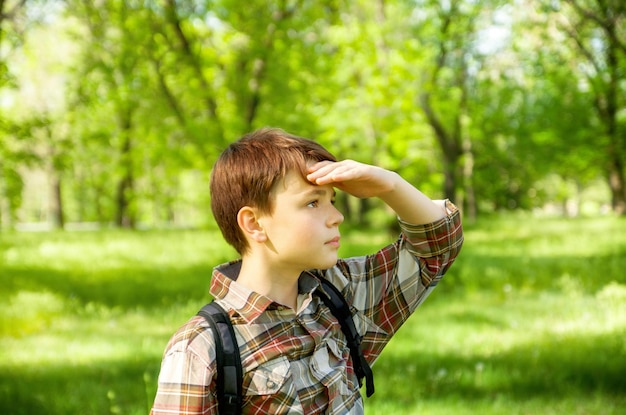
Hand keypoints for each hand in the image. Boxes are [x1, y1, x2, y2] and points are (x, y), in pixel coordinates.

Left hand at [307, 159, 445, 223]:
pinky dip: (343, 174)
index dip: (314, 172)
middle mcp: (346, 165)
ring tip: (317, 179)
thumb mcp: (346, 186)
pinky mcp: (364, 171)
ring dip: (327, 174)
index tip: (303, 177)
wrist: (383, 184)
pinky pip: (352, 172)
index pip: (325, 169)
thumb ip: (335, 185)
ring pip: (338, 169)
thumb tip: (320, 190)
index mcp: (341, 169)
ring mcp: (355, 167)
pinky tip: (335, 177)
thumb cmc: (363, 185)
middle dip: (317, 172)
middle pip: (329, 168)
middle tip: (306, 177)